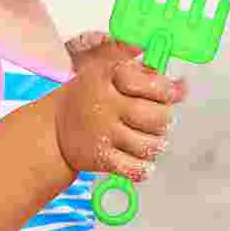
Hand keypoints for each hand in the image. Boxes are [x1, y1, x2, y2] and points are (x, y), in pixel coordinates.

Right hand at [52, 36, 187, 181]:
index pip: (150, 84)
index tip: (176, 91)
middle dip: (165, 117)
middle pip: (157, 116)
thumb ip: (133, 61)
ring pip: (149, 144)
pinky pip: (134, 169)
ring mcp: (103, 134)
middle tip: (160, 116)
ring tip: (149, 137)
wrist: (53, 129)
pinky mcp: (101, 159)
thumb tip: (167, 69)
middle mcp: (106, 105)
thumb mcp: (101, 66)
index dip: (168, 89)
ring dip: (156, 143)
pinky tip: (143, 160)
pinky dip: (144, 168)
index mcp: (106, 78)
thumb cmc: (85, 96)